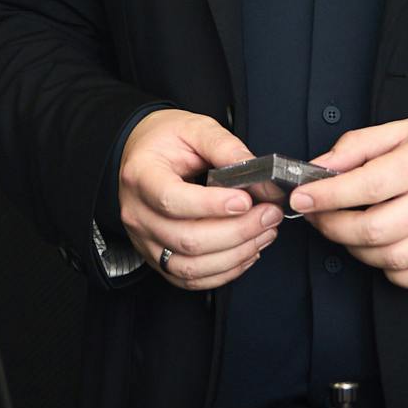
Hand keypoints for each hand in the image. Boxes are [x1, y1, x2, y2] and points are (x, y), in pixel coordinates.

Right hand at [117, 110, 281, 290]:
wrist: (143, 154)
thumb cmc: (166, 140)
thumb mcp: (196, 129)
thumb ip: (227, 149)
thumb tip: (261, 179)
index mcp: (142, 176)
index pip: (172, 200)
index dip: (212, 206)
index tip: (245, 200)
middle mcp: (138, 213)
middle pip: (187, 239)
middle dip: (237, 231)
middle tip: (269, 214)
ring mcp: (146, 241)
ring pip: (191, 266)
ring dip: (236, 254)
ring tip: (264, 232)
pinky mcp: (158, 258)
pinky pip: (191, 279)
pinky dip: (225, 271)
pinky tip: (247, 251)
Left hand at [291, 109, 407, 290]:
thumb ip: (362, 145)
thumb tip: (322, 165)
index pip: (364, 186)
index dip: (325, 195)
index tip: (303, 197)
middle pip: (372, 230)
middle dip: (333, 226)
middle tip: (321, 216)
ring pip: (391, 258)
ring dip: (358, 250)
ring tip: (351, 231)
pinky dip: (392, 271)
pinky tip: (384, 251)